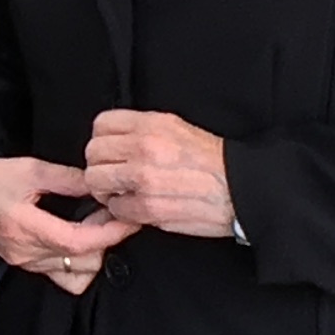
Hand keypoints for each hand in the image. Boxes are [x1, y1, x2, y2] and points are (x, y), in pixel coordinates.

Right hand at [0, 156, 113, 295]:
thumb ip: (67, 179)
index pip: (80, 243)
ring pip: (76, 275)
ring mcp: (24, 263)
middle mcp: (25, 253)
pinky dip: (77, 263)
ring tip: (93, 225)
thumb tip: (100, 184)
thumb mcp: (28, 169)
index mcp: (25, 228)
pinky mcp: (23, 264)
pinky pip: (61, 277)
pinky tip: (76, 241)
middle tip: (110, 213)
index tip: (128, 219)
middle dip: (105, 239)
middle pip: (84, 262)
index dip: (110, 233)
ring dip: (92, 252)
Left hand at [85, 109, 237, 238]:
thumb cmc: (213, 161)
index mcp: (152, 125)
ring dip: (106, 189)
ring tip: (123, 191)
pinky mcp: (147, 208)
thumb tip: (115, 137)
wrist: (241, 188)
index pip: (101, 124)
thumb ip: (143, 129)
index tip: (110, 150)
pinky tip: (137, 205)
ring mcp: (144, 179)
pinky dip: (122, 210)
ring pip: (96, 181)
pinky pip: (115, 208)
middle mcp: (144, 149)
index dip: (103, 139)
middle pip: (93, 153)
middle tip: (114, 173)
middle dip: (101, 165)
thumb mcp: (178, 128)